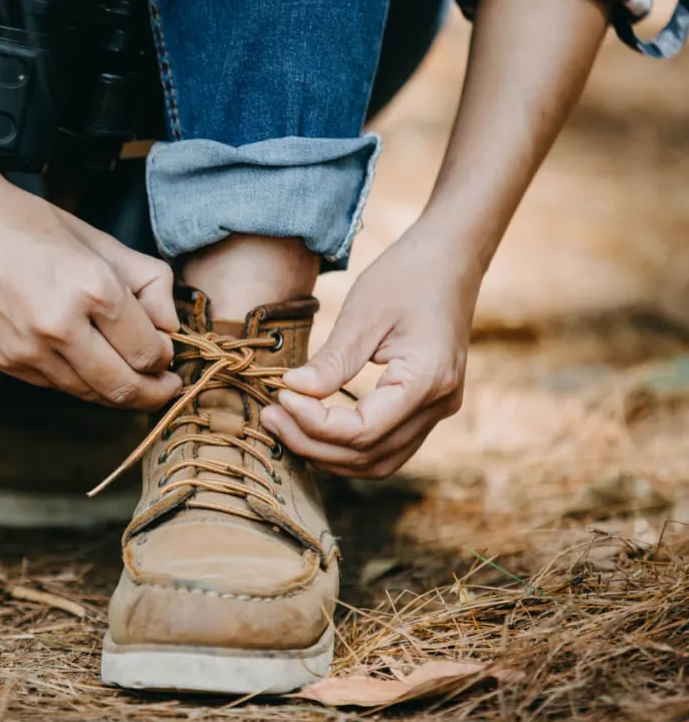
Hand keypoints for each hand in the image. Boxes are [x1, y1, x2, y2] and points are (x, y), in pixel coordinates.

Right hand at [0, 172, 180, 410]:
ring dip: (116, 392)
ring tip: (130, 377)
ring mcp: (28, 350)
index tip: (167, 352)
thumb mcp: (101, 242)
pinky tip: (87, 363)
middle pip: (123, 387)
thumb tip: (171, 325)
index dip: (165, 356)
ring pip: (90, 394)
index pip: (147, 350)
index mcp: (91, 287)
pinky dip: (80, 381)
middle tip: (165, 386)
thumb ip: (148, 281)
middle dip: (152, 392)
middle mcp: (59, 326)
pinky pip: (57, 386)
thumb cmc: (29, 225)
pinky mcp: (6, 363)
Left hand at [260, 224, 478, 477]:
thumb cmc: (407, 276)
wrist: (451, 259)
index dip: (313, 423)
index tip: (280, 396)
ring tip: (284, 425)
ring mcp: (437, 410)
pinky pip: (386, 446)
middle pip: (368, 456)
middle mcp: (439, 405)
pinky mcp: (428, 407)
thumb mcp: (362, 314)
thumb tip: (291, 391)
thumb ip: (331, 361)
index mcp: (427, 381)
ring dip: (328, 453)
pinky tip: (313, 428)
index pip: (363, 431)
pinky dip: (348, 447)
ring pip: (378, 462)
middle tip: (269, 416)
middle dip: (312, 444)